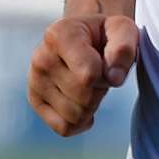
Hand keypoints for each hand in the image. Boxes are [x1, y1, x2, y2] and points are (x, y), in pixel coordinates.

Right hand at [27, 14, 138, 136]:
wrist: (87, 35)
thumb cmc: (106, 33)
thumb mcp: (123, 29)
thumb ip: (123, 49)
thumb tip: (114, 79)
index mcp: (59, 35)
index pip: (89, 75)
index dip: (108, 74)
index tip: (107, 59)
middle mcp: (41, 57)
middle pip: (83, 97)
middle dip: (101, 89)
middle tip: (100, 72)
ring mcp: (35, 81)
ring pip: (74, 115)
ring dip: (92, 105)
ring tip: (90, 84)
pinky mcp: (35, 100)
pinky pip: (63, 128)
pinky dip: (80, 122)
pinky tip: (85, 104)